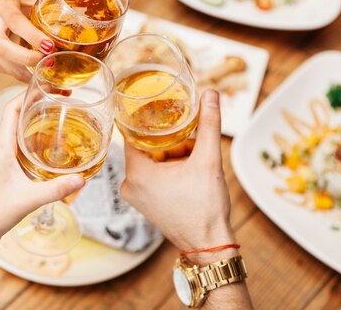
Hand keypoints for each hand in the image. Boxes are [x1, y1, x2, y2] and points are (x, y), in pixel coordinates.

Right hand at [0, 0, 54, 81]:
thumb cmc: (1, 8)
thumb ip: (41, 4)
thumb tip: (71, 9)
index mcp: (1, 7)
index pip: (16, 22)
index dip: (32, 35)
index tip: (49, 46)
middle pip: (4, 48)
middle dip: (27, 58)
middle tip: (49, 62)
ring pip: (6, 65)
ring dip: (29, 73)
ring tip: (50, 76)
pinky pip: (8, 72)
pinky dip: (24, 76)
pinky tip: (38, 77)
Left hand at [0, 94, 85, 250]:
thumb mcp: (28, 199)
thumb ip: (55, 189)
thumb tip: (82, 179)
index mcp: (1, 148)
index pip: (10, 110)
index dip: (26, 94)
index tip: (46, 88)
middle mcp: (0, 150)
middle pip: (15, 117)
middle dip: (35, 105)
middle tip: (59, 102)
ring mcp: (0, 160)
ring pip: (17, 132)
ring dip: (34, 122)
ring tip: (57, 120)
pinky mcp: (4, 171)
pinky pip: (18, 147)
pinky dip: (33, 141)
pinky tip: (49, 150)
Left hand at [121, 90, 233, 251]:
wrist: (209, 245)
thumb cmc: (205, 209)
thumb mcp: (208, 160)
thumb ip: (209, 125)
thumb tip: (211, 95)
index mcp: (137, 173)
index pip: (133, 133)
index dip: (148, 119)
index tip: (161, 107)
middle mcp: (129, 184)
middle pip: (146, 146)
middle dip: (169, 140)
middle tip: (189, 137)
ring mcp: (135, 195)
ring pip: (152, 160)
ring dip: (172, 154)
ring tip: (193, 157)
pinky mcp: (144, 202)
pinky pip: (152, 175)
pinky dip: (169, 168)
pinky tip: (188, 169)